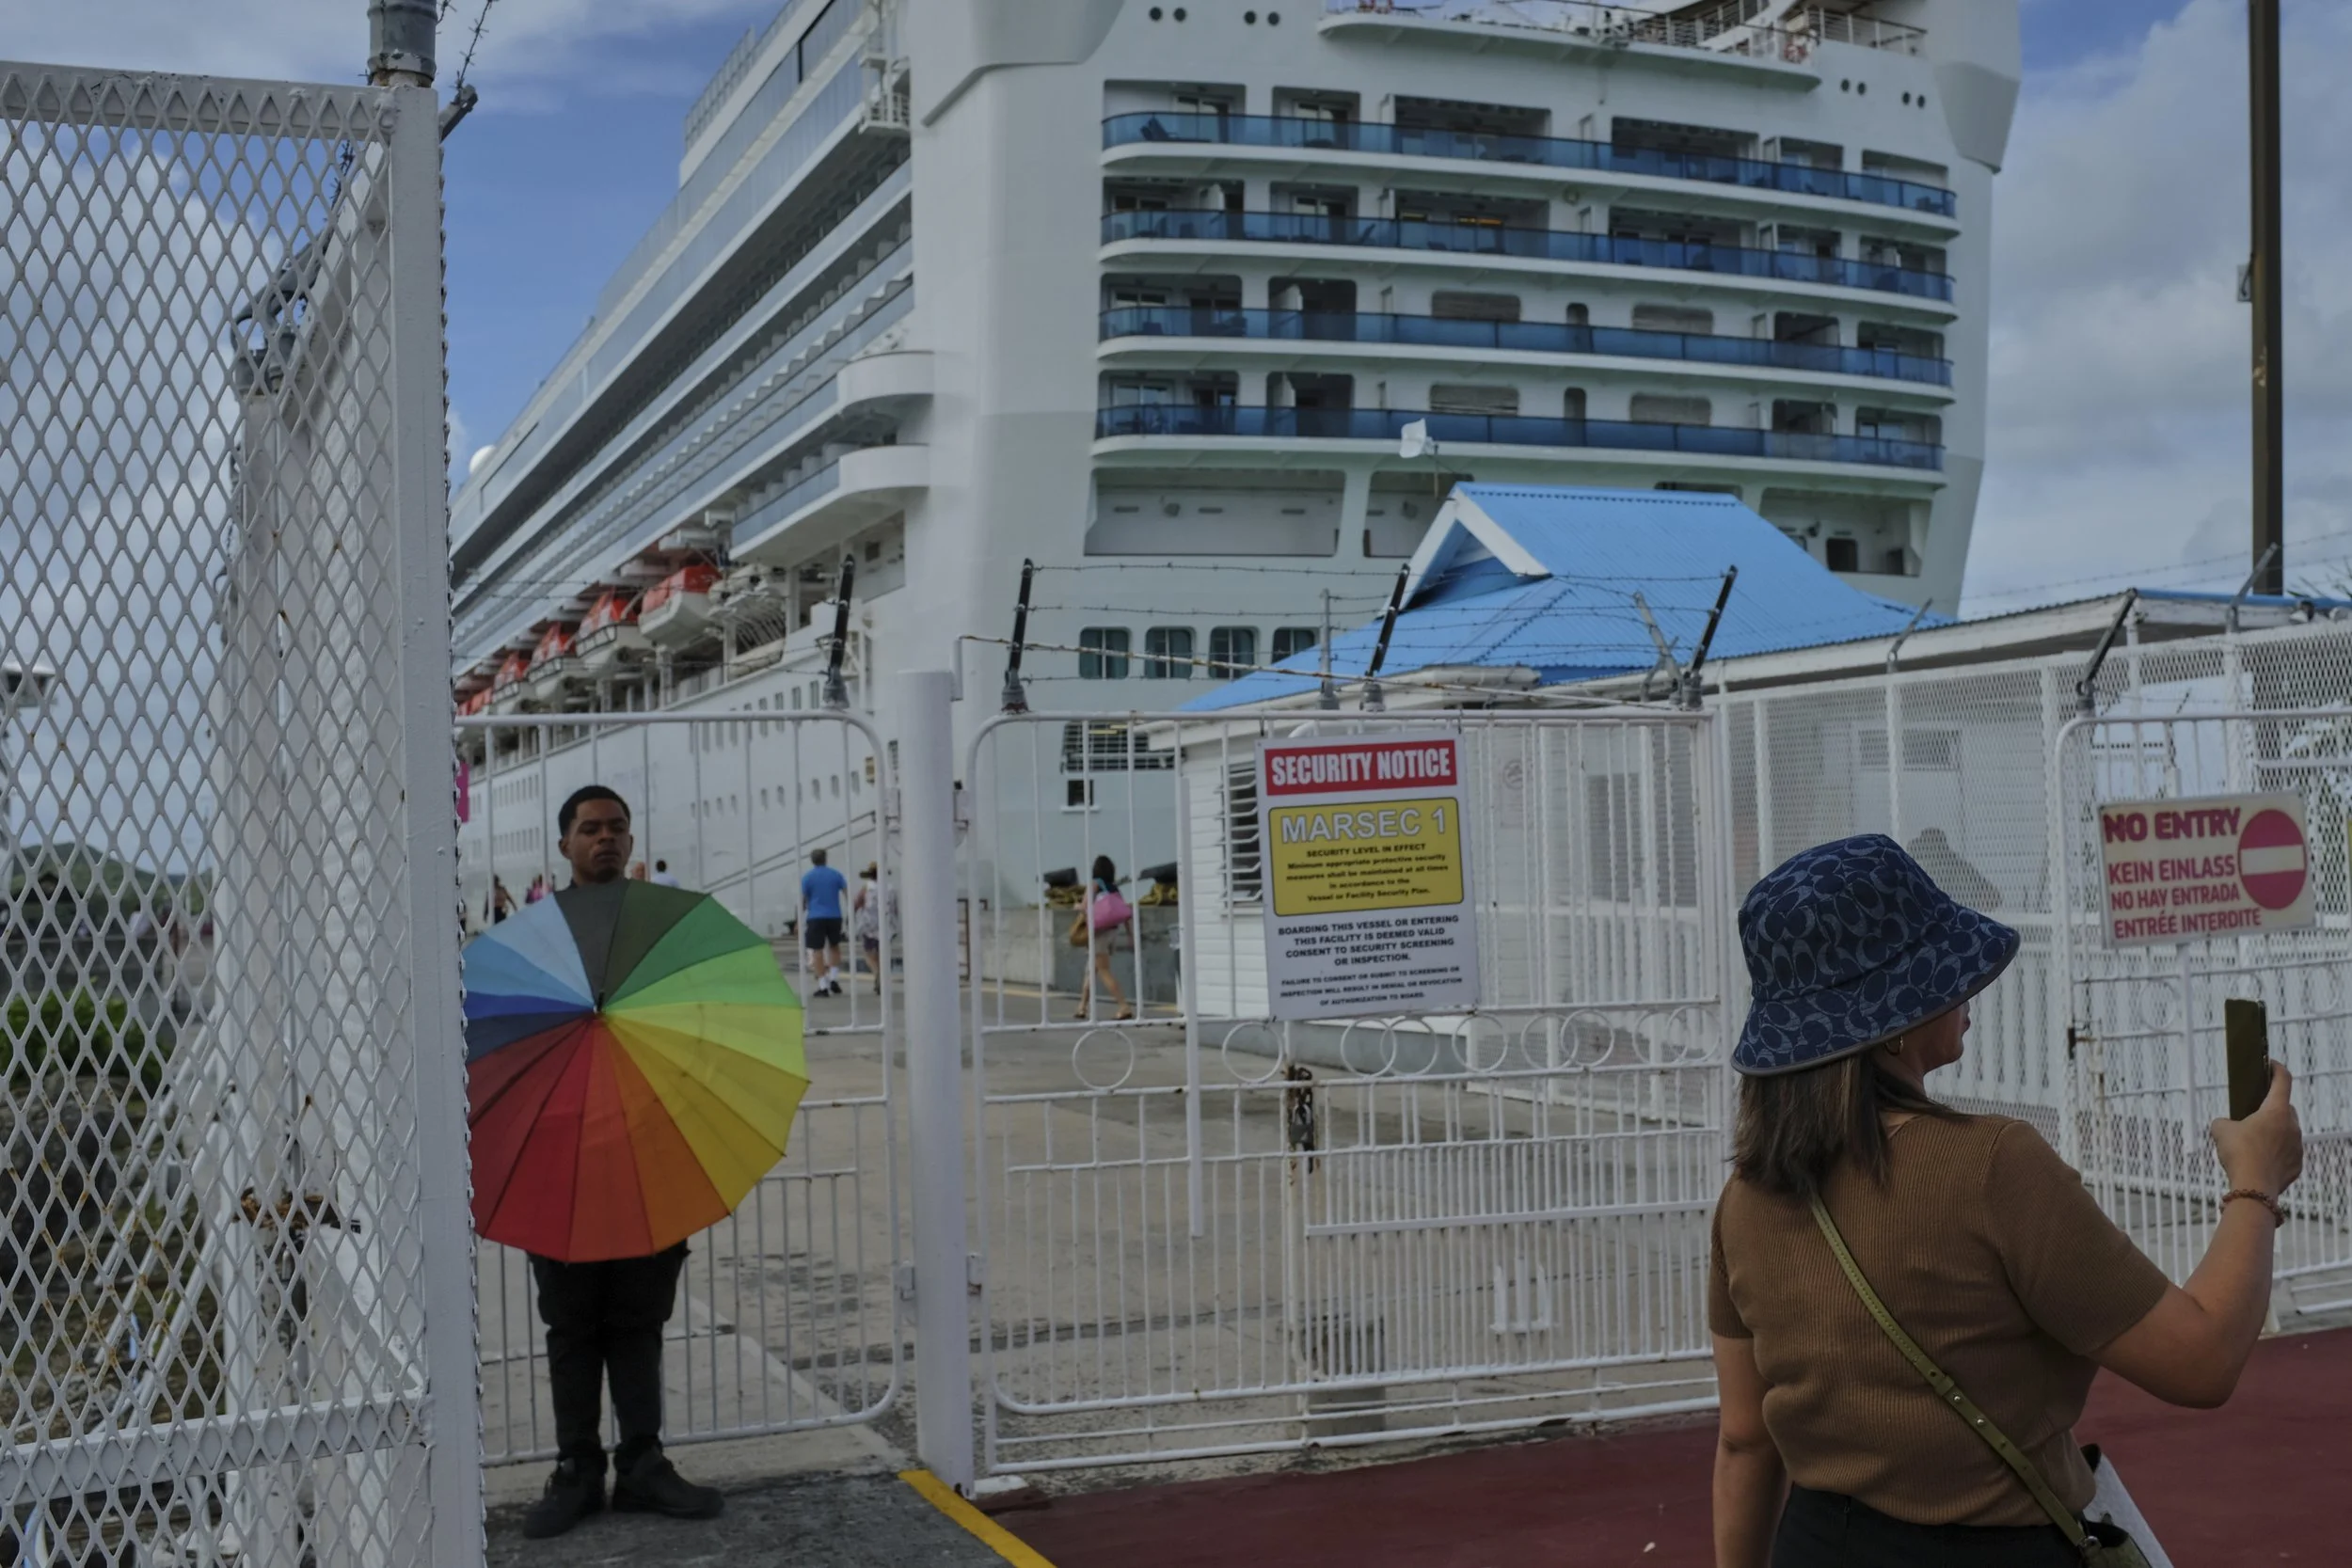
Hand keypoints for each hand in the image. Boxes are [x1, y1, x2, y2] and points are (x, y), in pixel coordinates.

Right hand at [2211, 1061, 2301, 1197]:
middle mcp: (2292, 1126)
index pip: (2282, 1081)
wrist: (2254, 1188)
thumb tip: (2224, 1125)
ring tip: (2253, 1142)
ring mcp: (2297, 1146)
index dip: (2276, 1069)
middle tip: (2253, 1114)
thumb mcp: (2220, 1130)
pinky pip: (2288, 1152)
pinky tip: (2260, 1159)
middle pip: (2285, 1108)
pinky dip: (2277, 1152)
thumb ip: (2223, 1122)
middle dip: (2271, 1108)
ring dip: (2274, 1132)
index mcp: (2275, 1111)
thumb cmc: (2239, 1153)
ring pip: (2287, 1131)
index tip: (2270, 1064)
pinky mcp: (2297, 1165)